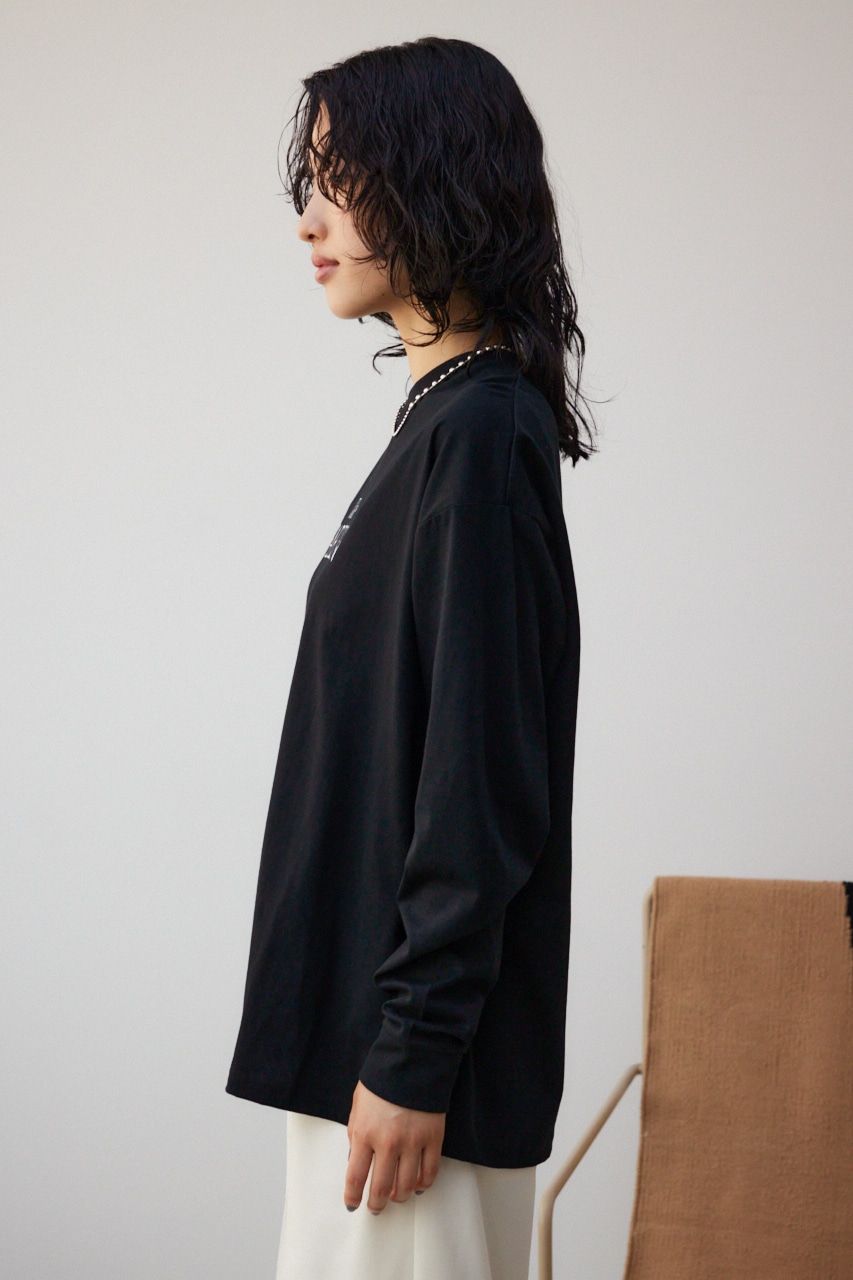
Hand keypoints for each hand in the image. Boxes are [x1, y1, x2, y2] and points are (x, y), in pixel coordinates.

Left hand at [344, 1080, 444, 1213]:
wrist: (412, 1061)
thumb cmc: (382, 1080)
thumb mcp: (358, 1105)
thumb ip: (356, 1132)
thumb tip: (357, 1158)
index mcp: (365, 1133)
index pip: (356, 1177)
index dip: (353, 1196)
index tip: (352, 1204)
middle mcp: (388, 1142)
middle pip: (382, 1188)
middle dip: (376, 1203)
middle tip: (375, 1206)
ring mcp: (413, 1142)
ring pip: (407, 1185)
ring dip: (400, 1197)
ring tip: (396, 1196)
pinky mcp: (433, 1139)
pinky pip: (430, 1172)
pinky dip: (423, 1184)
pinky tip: (417, 1185)